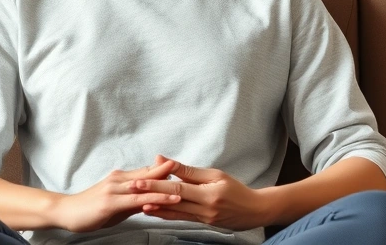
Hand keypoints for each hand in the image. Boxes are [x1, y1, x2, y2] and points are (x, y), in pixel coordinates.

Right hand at [52, 157, 183, 232]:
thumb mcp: (116, 205)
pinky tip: (167, 199)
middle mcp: (120, 179)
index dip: (166, 170)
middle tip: (192, 171)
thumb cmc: (90, 209)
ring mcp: (115, 189)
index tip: (185, 169)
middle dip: (170, 172)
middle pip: (150, 173)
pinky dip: (154, 198)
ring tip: (186, 186)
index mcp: (122, 179)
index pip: (148, 171)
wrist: (66, 212)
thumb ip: (134, 201)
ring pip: (146, 185)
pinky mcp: (111, 202)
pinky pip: (137, 199)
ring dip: (166, 185)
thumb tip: (152, 202)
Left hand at [132, 155, 267, 230]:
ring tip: (136, 202)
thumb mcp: (215, 175)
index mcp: (208, 194)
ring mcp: (203, 219)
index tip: (139, 180)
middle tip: (131, 190)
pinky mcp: (202, 224)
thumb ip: (189, 170)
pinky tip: (154, 211)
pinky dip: (166, 214)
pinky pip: (181, 218)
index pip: (177, 188)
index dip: (156, 184)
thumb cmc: (236, 189)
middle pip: (172, 201)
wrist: (254, 211)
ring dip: (154, 207)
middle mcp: (204, 209)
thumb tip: (165, 160)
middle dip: (150, 195)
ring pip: (174, 213)